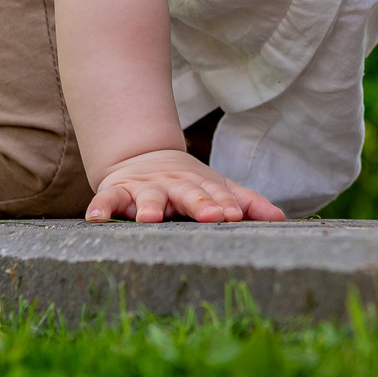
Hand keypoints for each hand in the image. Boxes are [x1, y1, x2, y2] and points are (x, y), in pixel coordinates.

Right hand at [85, 149, 286, 222]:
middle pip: (188, 194)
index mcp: (199, 186)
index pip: (216, 196)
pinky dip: (101, 208)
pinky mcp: (116, 192)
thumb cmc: (188, 184)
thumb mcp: (217, 188)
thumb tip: (281, 219)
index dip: (225, 205)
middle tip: (211, 216)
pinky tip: (96, 219)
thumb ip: (247, 202)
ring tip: (149, 219)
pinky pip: (106, 200)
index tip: (234, 216)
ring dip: (148, 207)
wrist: (142, 157)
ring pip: (147, 198)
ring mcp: (144, 189)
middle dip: (199, 204)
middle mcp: (173, 186)